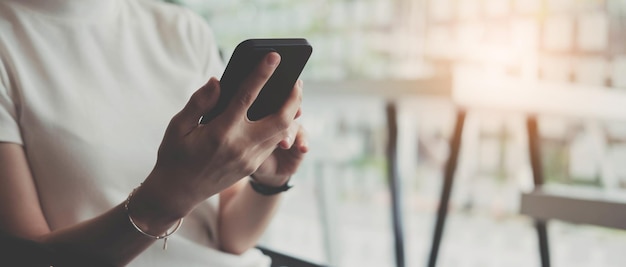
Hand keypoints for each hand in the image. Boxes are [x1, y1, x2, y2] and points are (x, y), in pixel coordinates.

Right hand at [133, 52, 301, 220]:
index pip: (247, 97)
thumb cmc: (174, 155)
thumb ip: (199, 102)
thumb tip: (218, 81)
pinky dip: (282, 126)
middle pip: (280, 118)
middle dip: (293, 97)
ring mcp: (249, 159)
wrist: (178, 193)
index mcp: (220, 132)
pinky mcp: (252, 166)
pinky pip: (273, 143)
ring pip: (282, 132)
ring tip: (293, 94)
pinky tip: (281, 113)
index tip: (274, 57)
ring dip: (292, 112)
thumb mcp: (178, 126)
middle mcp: (240, 146)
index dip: (262, 74)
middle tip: (296, 79)